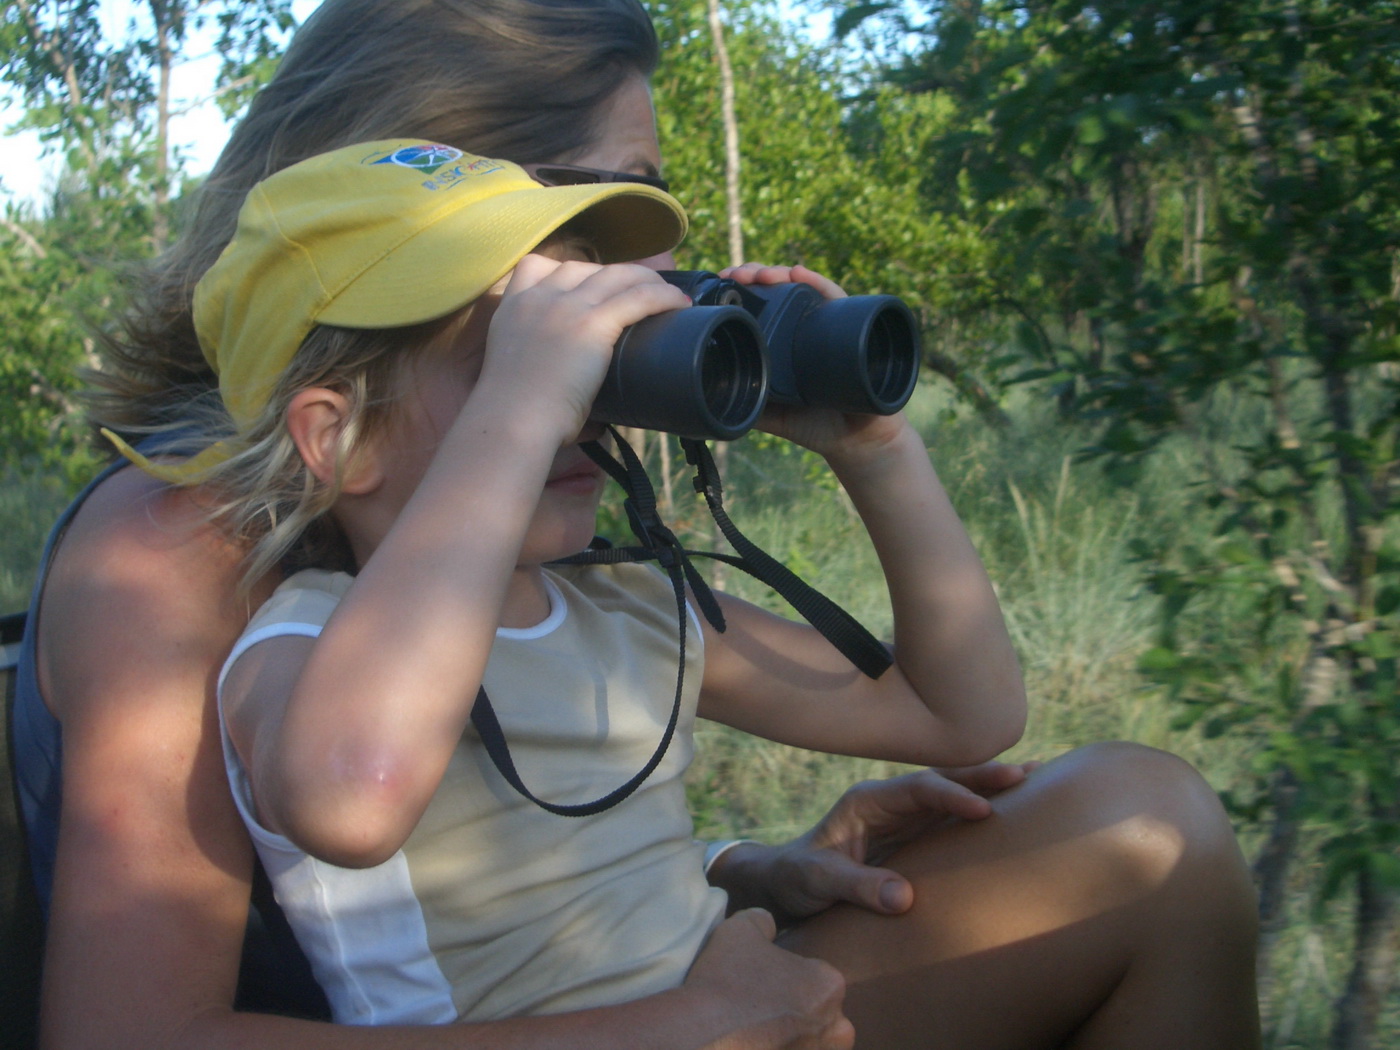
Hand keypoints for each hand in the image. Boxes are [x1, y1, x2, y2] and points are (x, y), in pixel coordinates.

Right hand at [478, 254, 689, 444]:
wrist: (511, 421)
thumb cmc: (515, 417)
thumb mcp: (519, 380)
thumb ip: (546, 380)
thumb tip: (589, 421)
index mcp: (512, 309)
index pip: (534, 266)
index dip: (565, 273)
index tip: (587, 287)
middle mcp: (538, 299)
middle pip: (582, 268)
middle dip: (612, 275)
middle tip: (636, 292)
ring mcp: (566, 307)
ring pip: (616, 275)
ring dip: (645, 280)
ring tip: (668, 294)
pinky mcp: (592, 325)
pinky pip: (637, 298)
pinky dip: (662, 296)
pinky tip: (678, 303)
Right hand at [683, 909, 853, 1049]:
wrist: (700, 1035)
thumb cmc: (726, 980)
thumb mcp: (740, 929)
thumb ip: (762, 920)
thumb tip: (767, 924)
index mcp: (829, 985)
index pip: (816, 977)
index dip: (790, 978)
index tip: (766, 983)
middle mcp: (835, 1028)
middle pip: (821, 1015)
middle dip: (799, 1014)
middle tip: (765, 1011)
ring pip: (811, 1044)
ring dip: (793, 1038)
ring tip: (759, 1032)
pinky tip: (755, 1046)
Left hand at [710, 763, 1033, 922]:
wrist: (785, 883)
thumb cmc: (796, 878)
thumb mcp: (816, 881)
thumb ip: (856, 886)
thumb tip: (905, 899)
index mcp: (867, 801)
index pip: (917, 788)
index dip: (950, 795)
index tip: (982, 809)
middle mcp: (890, 801)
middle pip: (942, 779)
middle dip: (982, 775)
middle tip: (1027, 774)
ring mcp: (905, 817)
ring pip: (954, 793)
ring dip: (991, 785)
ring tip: (1038, 777)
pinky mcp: (916, 836)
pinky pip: (954, 817)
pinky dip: (985, 807)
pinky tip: (1017, 804)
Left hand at [717, 262, 908, 462]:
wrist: (859, 442)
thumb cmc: (818, 427)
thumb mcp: (775, 417)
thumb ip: (751, 405)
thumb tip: (714, 398)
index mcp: (785, 343)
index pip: (762, 306)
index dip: (742, 289)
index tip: (722, 281)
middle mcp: (805, 328)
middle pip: (780, 289)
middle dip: (756, 275)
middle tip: (737, 274)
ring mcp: (829, 325)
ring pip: (803, 288)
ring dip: (780, 274)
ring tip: (761, 273)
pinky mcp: (853, 327)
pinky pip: (835, 298)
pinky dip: (817, 282)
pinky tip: (798, 273)